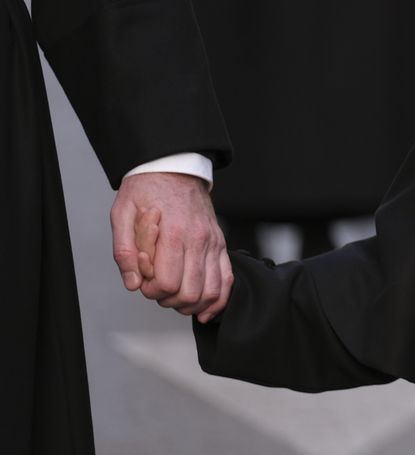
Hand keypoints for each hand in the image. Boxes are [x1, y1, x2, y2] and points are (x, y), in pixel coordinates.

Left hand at [110, 173, 232, 322]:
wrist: (174, 168)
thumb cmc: (147, 190)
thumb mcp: (122, 215)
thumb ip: (125, 251)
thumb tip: (133, 283)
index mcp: (174, 233)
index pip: (167, 284)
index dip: (151, 291)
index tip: (143, 282)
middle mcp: (199, 240)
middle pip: (190, 293)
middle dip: (169, 300)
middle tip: (156, 289)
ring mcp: (213, 242)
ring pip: (212, 291)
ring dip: (192, 304)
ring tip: (176, 298)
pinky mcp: (220, 244)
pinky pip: (228, 278)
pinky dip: (219, 300)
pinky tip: (205, 309)